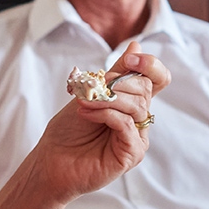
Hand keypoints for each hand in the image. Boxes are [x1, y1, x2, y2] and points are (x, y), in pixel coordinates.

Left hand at [24, 44, 170, 202]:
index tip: (130, 59)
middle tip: (92, 87)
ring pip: (136, 106)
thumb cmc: (69, 130)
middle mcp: (139, 120)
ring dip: (106, 98)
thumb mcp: (91, 93)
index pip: (157, 79)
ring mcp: (138, 138)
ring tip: (84, 102)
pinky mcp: (132, 153)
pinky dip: (105, 114)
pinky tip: (86, 114)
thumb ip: (114, 73)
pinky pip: (126, 124)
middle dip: (117, 83)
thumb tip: (136, 46)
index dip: (150, 65)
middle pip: (145, 89)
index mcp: (132, 103)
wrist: (51, 161)